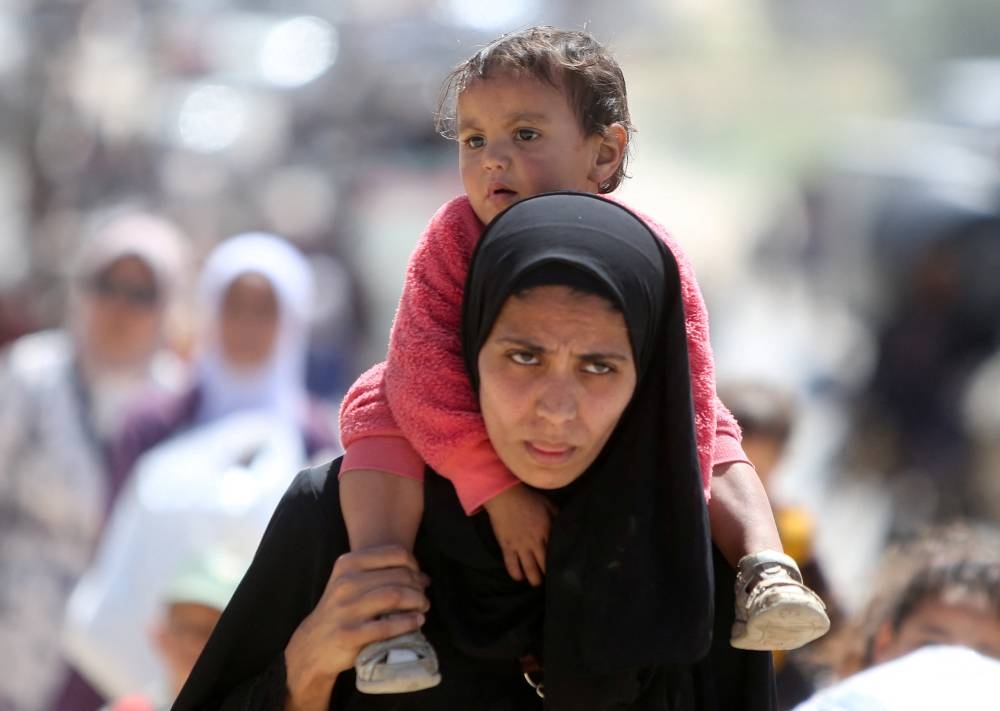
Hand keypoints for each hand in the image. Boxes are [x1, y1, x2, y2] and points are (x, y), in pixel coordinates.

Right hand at [284, 545, 429, 710]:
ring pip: (395, 596)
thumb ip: (382, 575)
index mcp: (347, 564)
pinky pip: (388, 625)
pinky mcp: (350, 634)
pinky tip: (417, 622)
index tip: (418, 576)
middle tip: (424, 597)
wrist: (313, 645)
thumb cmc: (342, 610)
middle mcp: (346, 583)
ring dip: (417, 601)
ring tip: (423, 607)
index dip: (413, 564)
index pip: (394, 553)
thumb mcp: (351, 583)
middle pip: (398, 576)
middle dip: (418, 586)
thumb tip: (423, 577)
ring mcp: (347, 609)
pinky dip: (408, 622)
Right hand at [482, 484, 556, 586]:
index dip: (559, 562)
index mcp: (547, 531)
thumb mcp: (549, 505)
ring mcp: (520, 546)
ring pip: (530, 569)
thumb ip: (558, 517)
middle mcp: (535, 542)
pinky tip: (519, 577)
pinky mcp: (507, 547)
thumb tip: (566, 527)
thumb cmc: (528, 499)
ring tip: (536, 583)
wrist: (505, 497)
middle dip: (548, 576)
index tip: (562, 570)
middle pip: (544, 565)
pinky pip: (511, 565)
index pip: (556, 552)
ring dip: (534, 579)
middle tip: (551, 582)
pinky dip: (516, 574)